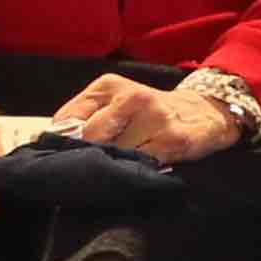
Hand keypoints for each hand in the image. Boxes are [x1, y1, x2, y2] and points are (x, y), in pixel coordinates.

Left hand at [52, 72, 237, 164]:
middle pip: (91, 138)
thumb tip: (57, 141)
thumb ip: (85, 114)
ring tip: (110, 174)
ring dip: (110, 168)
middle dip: (86, 157)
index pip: (70, 118)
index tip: (59, 158)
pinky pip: (141, 165)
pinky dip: (132, 174)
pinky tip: (131, 175)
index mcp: (109, 85)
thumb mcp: (114, 98)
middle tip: (84, 172)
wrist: (203, 111)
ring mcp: (154, 118)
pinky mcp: (172, 140)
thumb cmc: (150, 110)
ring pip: (115, 154)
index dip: (62, 143)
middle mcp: (131, 97)